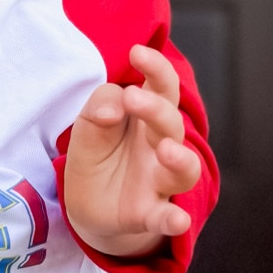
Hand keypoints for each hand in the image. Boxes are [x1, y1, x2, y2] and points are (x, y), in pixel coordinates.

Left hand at [62, 44, 203, 258]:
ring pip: (184, 170)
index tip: (137, 52)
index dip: (155, 68)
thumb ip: (100, 106)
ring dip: (180, 158)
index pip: (161, 86)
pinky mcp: (150, 213)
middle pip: (171, 122)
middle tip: (133, 98)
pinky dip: (173, 220)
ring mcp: (159, 181)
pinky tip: (177, 220)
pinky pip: (166, 217)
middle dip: (155, 108)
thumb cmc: (97, 154)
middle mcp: (160, 145)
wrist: (89, 206)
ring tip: (167, 150)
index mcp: (147, 117)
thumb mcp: (88, 125)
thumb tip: (114, 106)